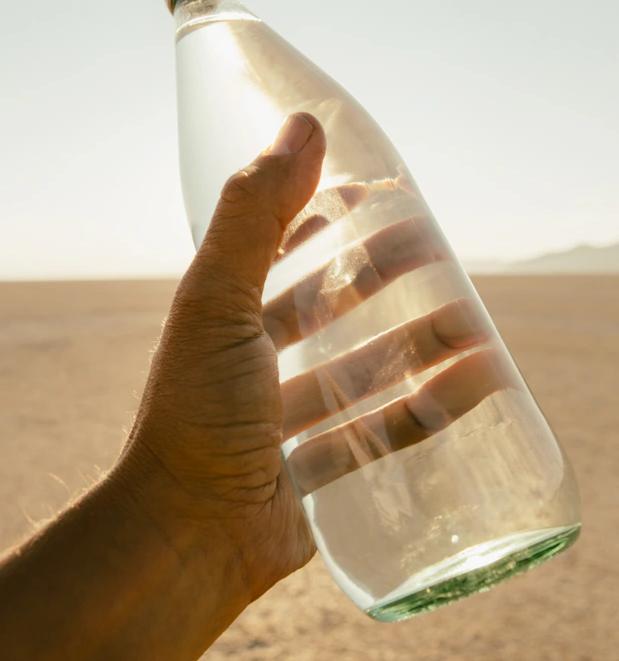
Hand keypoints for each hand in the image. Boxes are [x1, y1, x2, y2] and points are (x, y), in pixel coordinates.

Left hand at [119, 111, 514, 599]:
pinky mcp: (317, 474)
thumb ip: (254, 213)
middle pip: (331, 312)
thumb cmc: (198, 412)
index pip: (280, 254)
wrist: (187, 535)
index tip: (378, 197)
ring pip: (364, 372)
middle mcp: (254, 366)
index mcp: (225, 320)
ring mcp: (286, 422)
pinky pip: (382, 434)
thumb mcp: (218, 300)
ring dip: (417, 346)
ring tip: (471, 324)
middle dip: (382, 281)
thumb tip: (302, 124)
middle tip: (438, 255)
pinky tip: (472, 389)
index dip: (325, 222)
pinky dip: (427, 411)